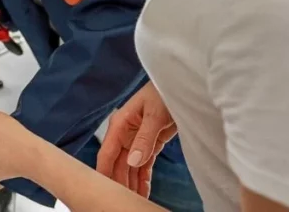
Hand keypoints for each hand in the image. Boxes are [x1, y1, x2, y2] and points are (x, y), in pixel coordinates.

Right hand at [96, 82, 176, 198]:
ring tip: (133, 202)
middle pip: (118, 163)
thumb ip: (144, 138)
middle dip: (119, 182)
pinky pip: (143, 165)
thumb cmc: (164, 93)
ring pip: (130, 167)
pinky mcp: (150, 144)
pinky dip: (142, 179)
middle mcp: (125, 133)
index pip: (107, 152)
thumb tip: (133, 161)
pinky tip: (143, 192)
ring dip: (131, 183)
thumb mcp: (155, 114)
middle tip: (123, 201)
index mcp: (120, 123)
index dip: (104, 172)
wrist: (184, 87)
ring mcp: (137, 140)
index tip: (104, 190)